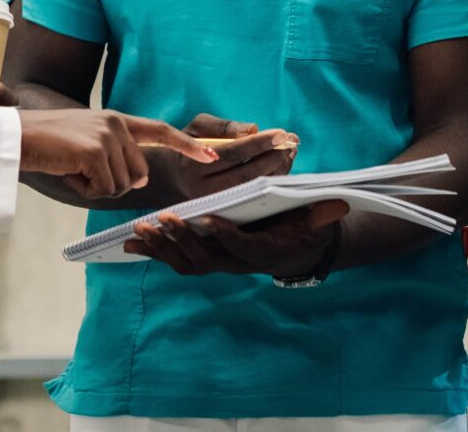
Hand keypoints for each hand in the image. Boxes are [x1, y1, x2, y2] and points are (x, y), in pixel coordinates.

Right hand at [20, 109, 213, 198]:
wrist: (16, 136)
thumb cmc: (48, 144)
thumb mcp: (86, 143)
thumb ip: (116, 156)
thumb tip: (138, 181)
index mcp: (117, 120)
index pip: (160, 131)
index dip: (187, 145)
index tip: (212, 155)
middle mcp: (116, 124)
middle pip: (139, 174)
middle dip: (114, 184)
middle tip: (83, 172)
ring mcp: (107, 136)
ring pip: (120, 185)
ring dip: (95, 188)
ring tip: (71, 168)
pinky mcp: (94, 151)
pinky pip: (103, 190)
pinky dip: (84, 190)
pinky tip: (67, 172)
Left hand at [123, 200, 347, 278]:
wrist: (295, 251)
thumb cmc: (305, 231)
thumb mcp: (318, 222)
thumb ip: (322, 214)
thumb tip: (336, 206)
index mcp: (262, 252)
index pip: (242, 247)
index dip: (226, 236)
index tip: (210, 220)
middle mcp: (237, 263)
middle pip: (205, 259)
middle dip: (182, 240)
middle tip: (162, 219)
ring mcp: (219, 262)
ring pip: (186, 263)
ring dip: (162, 249)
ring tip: (140, 231)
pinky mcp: (206, 257)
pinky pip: (176, 259)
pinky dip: (154, 252)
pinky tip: (131, 242)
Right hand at [145, 113, 299, 204]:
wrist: (174, 177)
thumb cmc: (190, 144)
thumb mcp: (198, 127)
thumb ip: (224, 127)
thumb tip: (253, 128)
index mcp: (193, 165)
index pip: (232, 153)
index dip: (258, 143)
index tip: (281, 133)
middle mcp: (203, 189)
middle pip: (246, 175)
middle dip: (273, 158)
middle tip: (291, 143)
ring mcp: (215, 205)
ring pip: (253, 189)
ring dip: (277, 170)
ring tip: (290, 151)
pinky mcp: (226, 213)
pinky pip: (255, 198)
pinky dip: (272, 181)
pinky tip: (282, 164)